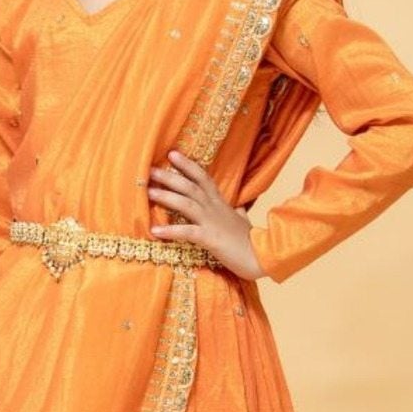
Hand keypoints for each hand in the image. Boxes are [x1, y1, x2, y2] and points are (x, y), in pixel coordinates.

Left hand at [147, 149, 265, 280]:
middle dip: (170, 176)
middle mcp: (215, 208)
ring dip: (166, 197)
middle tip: (150, 169)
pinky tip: (154, 232)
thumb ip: (239, 214)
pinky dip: (170, 231)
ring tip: (148, 192)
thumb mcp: (244, 223)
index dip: (188, 165)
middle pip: (190, 186)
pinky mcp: (210, 239)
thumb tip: (240, 209)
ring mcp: (212, 222)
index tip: (172, 154)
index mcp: (221, 204)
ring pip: (186, 203)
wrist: (264, 257)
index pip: (203, 178)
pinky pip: (187, 232)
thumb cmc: (252, 243)